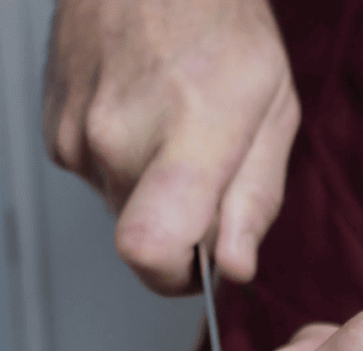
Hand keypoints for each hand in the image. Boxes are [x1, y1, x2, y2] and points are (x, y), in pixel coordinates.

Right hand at [43, 0, 299, 293]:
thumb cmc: (219, 23)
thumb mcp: (272, 111)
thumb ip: (255, 201)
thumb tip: (234, 266)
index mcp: (186, 129)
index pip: (151, 248)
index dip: (177, 278)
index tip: (200, 266)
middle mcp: (118, 135)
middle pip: (143, 243)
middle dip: (180, 231)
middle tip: (206, 174)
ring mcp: (77, 133)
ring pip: (121, 212)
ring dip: (154, 194)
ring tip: (174, 132)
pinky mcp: (55, 133)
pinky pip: (98, 182)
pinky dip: (126, 168)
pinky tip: (144, 120)